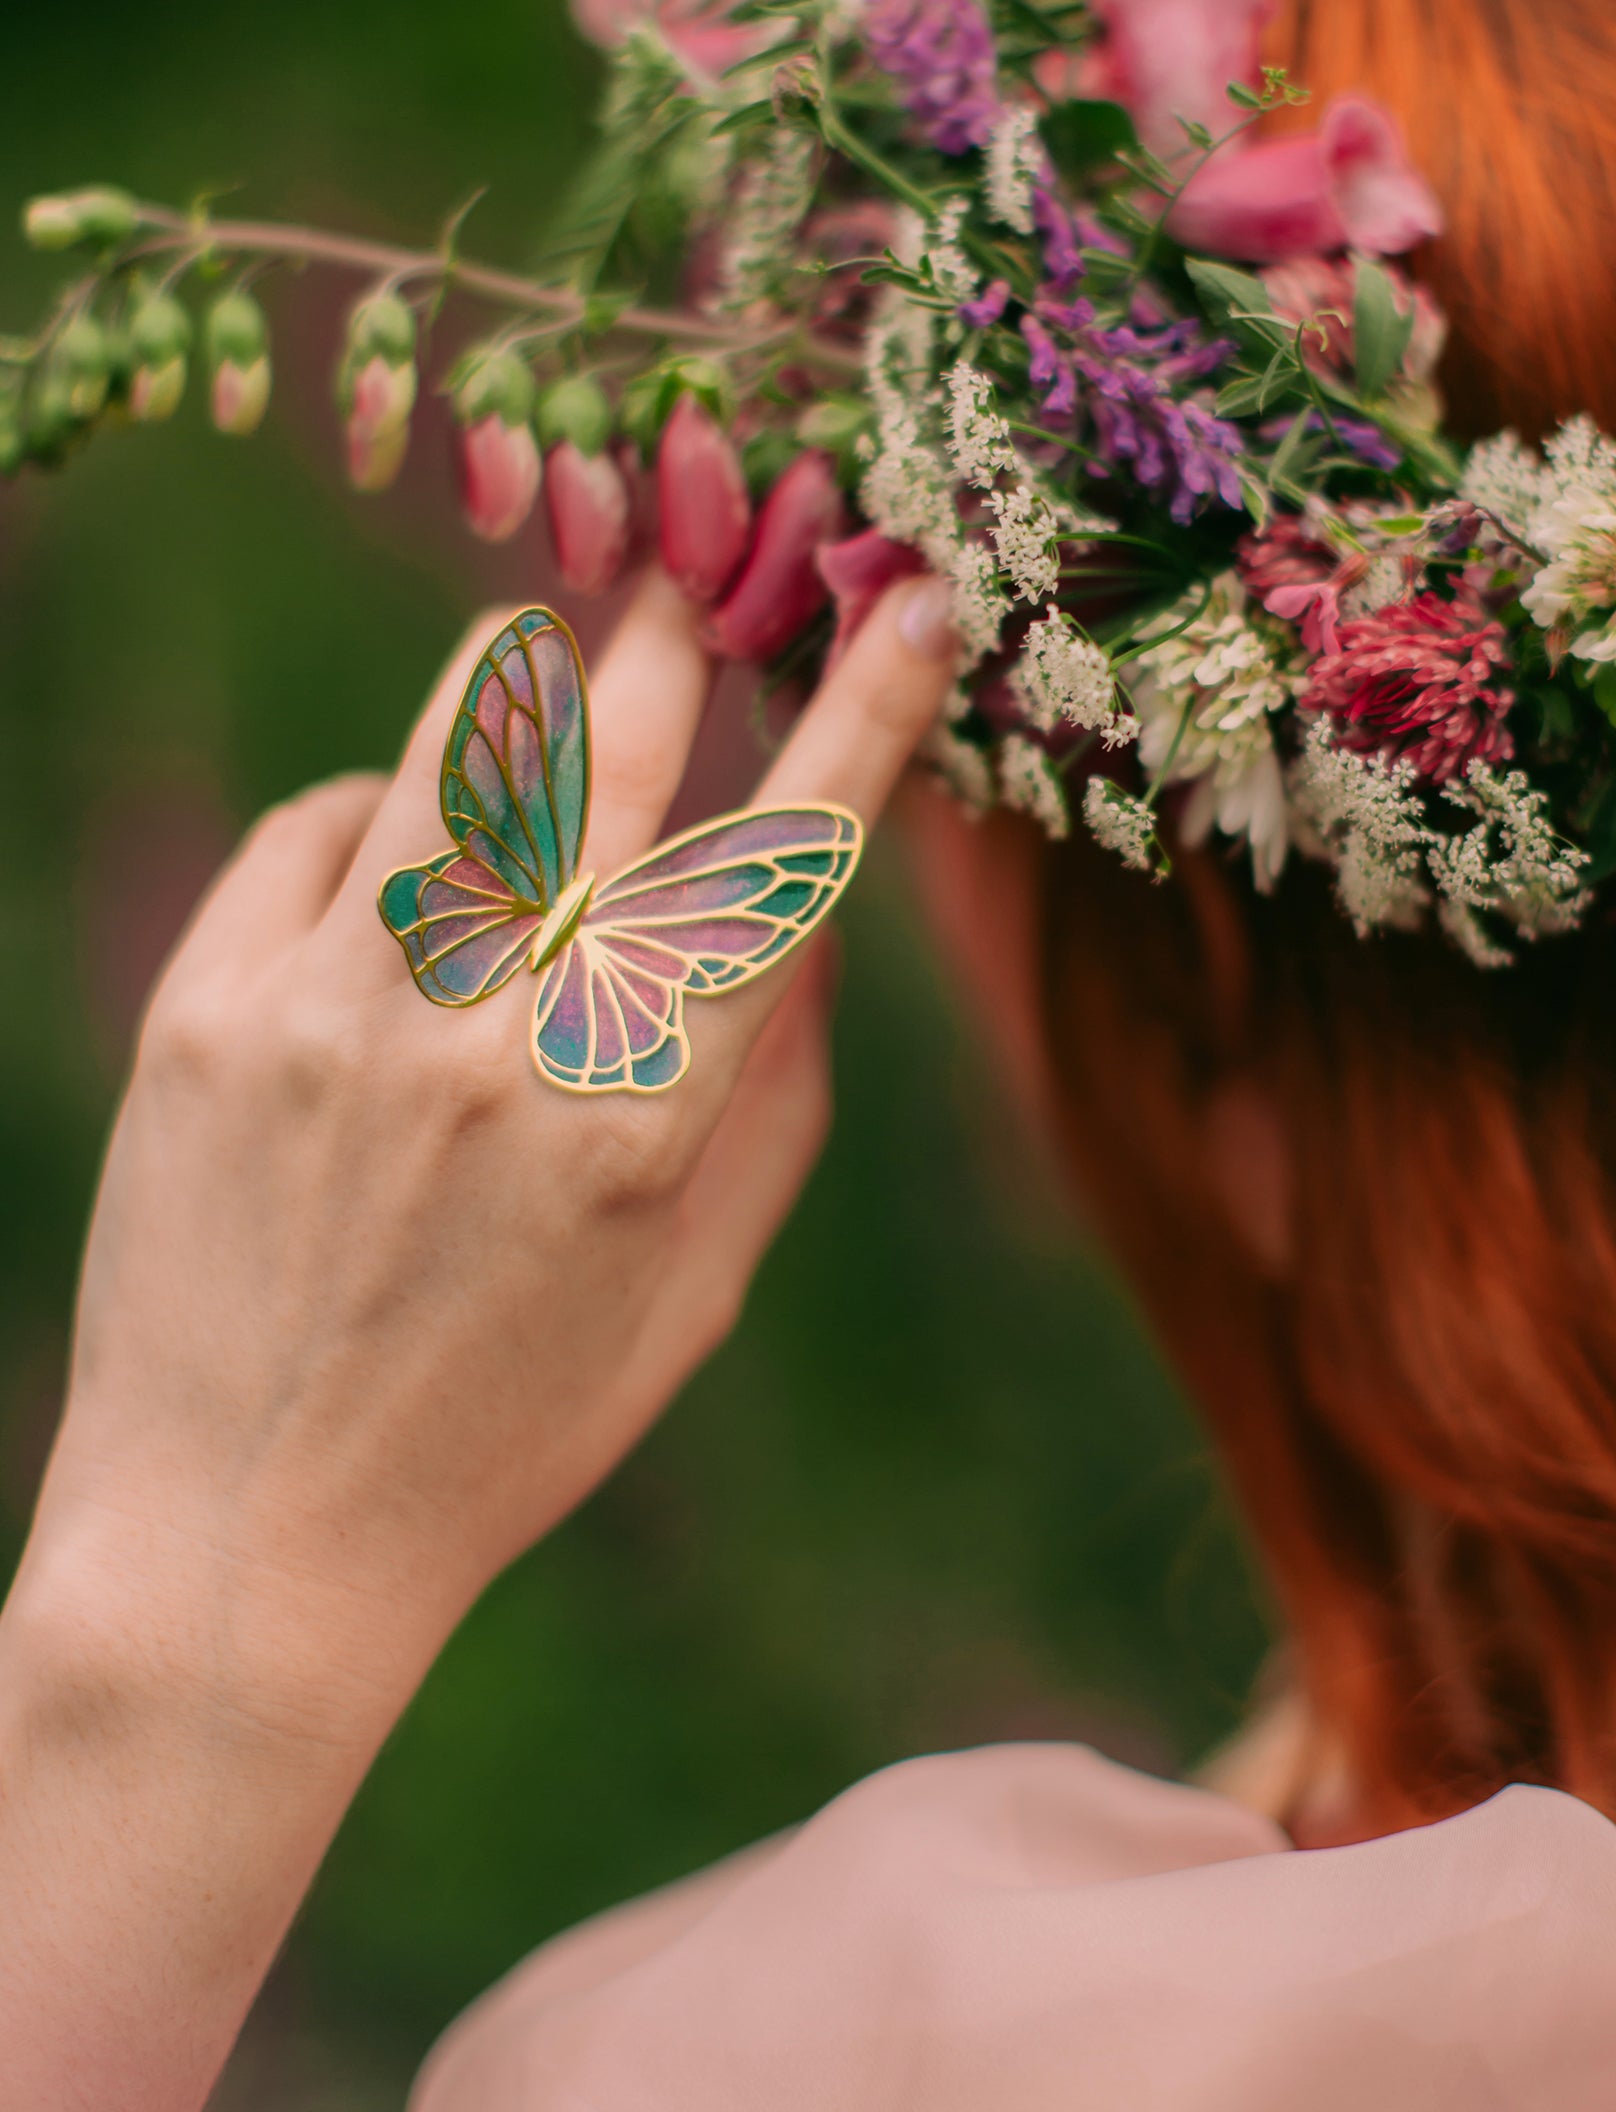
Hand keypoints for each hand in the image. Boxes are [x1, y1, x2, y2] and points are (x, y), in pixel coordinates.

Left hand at [0, 568, 955, 2111]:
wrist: (246, 1535)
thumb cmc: (512, 1418)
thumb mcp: (696, 1285)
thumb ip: (774, 1089)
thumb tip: (816, 909)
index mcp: (641, 1118)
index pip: (783, 865)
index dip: (863, 717)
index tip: (914, 605)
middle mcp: (492, 1042)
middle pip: (616, 753)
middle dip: (677, 634)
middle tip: (693, 577)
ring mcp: (334, 1015)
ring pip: (458, 747)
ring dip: (530, 673)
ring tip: (557, 651)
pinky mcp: (204, 1011)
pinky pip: (317, 823)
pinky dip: (382, 803)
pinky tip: (403, 842)